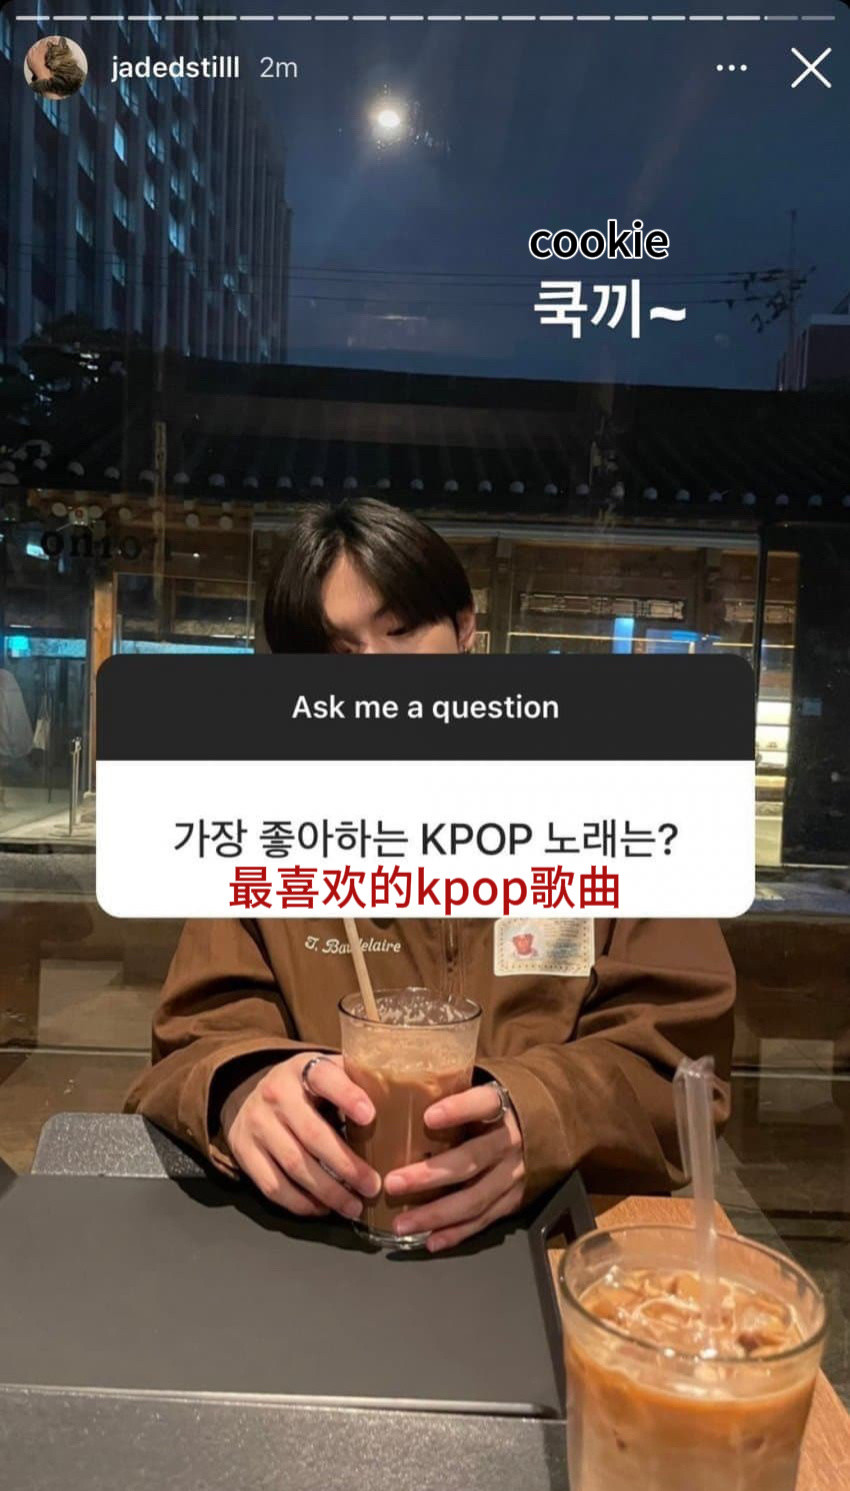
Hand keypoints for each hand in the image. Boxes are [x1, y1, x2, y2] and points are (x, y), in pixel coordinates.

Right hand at [220, 1052, 381, 1220]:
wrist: (251, 1092)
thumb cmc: (306, 1087)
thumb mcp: (327, 1072)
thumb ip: (357, 1081)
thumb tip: (405, 1101)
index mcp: (302, 1068)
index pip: (324, 1077)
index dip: (347, 1096)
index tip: (370, 1116)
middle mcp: (275, 1094)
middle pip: (312, 1134)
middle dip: (346, 1165)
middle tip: (372, 1185)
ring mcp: (256, 1124)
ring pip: (293, 1165)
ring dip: (327, 1192)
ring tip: (354, 1206)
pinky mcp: (243, 1151)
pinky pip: (272, 1185)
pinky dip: (300, 1203)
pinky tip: (323, 1208)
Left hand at [383, 1083, 525, 1252]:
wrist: (548, 1126)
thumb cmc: (495, 1106)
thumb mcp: (482, 1089)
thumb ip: (452, 1089)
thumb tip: (394, 1088)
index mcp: (501, 1106)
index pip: (483, 1103)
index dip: (459, 1110)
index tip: (427, 1117)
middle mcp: (509, 1142)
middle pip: (470, 1160)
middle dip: (430, 1176)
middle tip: (392, 1183)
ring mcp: (513, 1175)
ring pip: (474, 1199)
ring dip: (436, 1214)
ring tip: (401, 1223)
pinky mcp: (514, 1200)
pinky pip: (484, 1220)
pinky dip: (457, 1233)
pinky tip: (430, 1240)